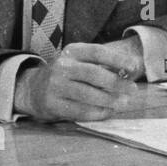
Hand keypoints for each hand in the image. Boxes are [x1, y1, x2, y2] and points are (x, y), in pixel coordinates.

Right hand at [13, 41, 140, 121]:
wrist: (32, 89)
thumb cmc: (65, 75)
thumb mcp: (78, 62)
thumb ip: (100, 65)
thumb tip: (130, 72)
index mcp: (71, 52)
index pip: (97, 52)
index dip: (117, 59)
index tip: (134, 67)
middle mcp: (62, 66)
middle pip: (93, 74)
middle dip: (116, 83)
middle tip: (132, 90)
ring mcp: (55, 86)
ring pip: (87, 94)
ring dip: (109, 100)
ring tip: (123, 103)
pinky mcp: (52, 104)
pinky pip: (79, 110)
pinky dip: (96, 113)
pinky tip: (107, 112)